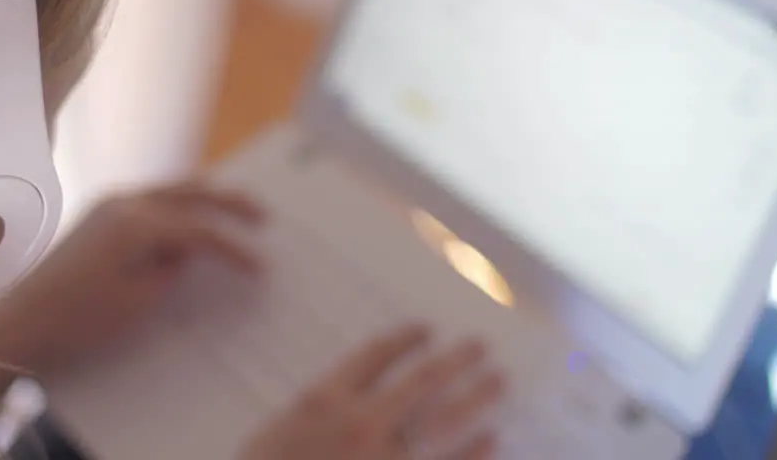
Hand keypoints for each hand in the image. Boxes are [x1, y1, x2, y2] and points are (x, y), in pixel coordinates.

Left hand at [0, 183, 261, 376]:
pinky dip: (177, 205)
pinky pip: (149, 199)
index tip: (260, 268)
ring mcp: (108, 204)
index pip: (200, 231)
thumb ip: (170, 268)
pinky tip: (189, 218)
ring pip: (169, 189)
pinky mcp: (98, 215)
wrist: (23, 322)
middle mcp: (124, 202)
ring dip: (203, 197)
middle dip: (228, 201)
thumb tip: (186, 250)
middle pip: (189, 192)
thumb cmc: (80, 318)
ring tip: (233, 209)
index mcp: (137, 223)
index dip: (233, 249)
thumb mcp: (138, 300)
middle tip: (261, 214)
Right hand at [241, 326, 503, 459]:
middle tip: (480, 345)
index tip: (425, 330)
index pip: (374, 355)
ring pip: (444, 422)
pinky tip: (492, 440)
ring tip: (498, 381)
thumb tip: (351, 397)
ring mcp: (386, 459)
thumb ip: (315, 412)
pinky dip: (475, 454)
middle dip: (455, 360)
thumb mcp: (277, 433)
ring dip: (476, 398)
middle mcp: (362, 423)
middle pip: (421, 380)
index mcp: (325, 400)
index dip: (404, 339)